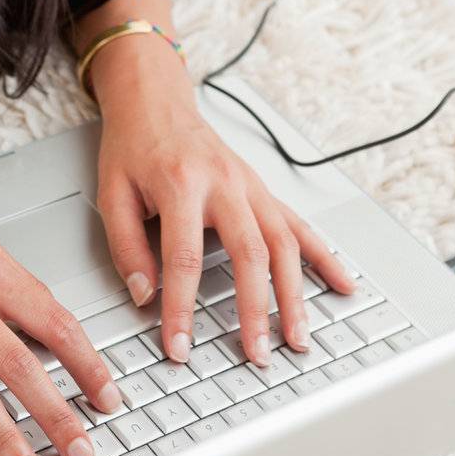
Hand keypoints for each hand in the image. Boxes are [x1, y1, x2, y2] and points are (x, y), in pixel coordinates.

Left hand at [95, 92, 356, 367]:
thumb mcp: (112, 193)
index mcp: (181, 183)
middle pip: (249, 253)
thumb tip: (146, 297)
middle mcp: (224, 183)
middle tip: (257, 353)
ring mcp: (250, 186)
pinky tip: (342, 284)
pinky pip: (299, 225)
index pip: (184, 258)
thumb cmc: (133, 147)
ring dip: (294, 295)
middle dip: (255, 309)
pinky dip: (323, 257)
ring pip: (283, 243)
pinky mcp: (263, 190)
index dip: (181, 308)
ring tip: (298, 337)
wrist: (156, 102)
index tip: (180, 346)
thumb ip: (127, 247)